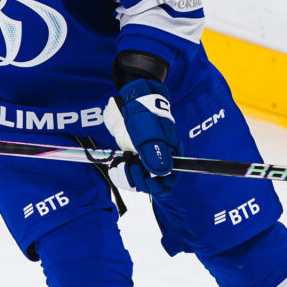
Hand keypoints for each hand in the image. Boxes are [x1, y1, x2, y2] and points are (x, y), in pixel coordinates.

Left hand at [103, 78, 180, 195]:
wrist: (133, 101)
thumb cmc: (147, 115)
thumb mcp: (151, 134)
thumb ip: (156, 154)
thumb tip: (160, 175)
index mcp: (170, 156)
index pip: (169, 182)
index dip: (158, 186)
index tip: (147, 178)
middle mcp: (158, 161)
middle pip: (152, 186)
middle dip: (141, 182)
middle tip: (133, 167)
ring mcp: (144, 160)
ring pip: (138, 183)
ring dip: (128, 179)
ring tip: (123, 165)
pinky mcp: (132, 158)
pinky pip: (127, 175)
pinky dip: (120, 174)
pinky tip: (116, 166)